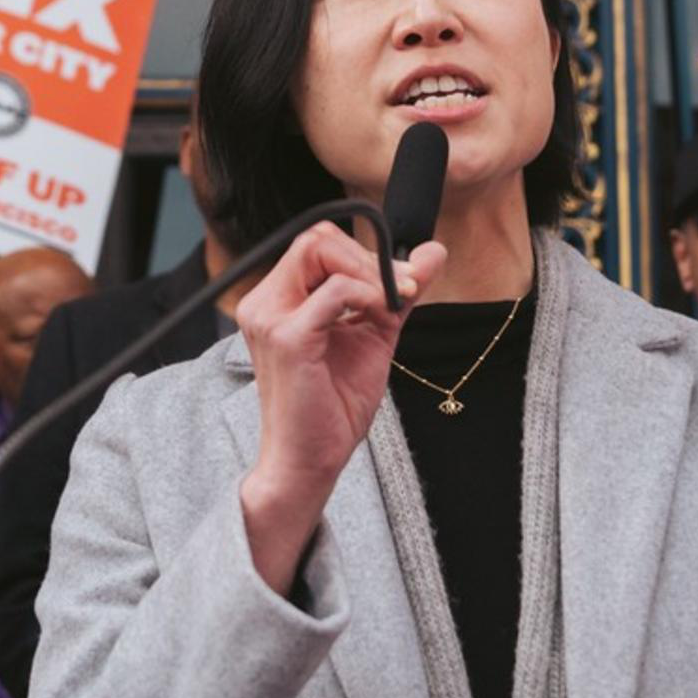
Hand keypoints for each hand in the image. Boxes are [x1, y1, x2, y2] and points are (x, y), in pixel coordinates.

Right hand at [234, 223, 443, 590]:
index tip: (403, 282)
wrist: (311, 460)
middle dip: (369, 257)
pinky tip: (380, 317)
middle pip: (316, 237)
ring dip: (371, 273)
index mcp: (277, 300)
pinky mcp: (287, 338)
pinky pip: (336, 290)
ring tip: (392, 307)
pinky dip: (368, 294)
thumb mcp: (374, 336)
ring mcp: (269, 317)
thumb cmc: (332, 405)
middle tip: (403, 290)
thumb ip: (398, 292)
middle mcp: (263, 302)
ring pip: (321, 251)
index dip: (363, 252)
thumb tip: (433, 251)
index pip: (316, 242)